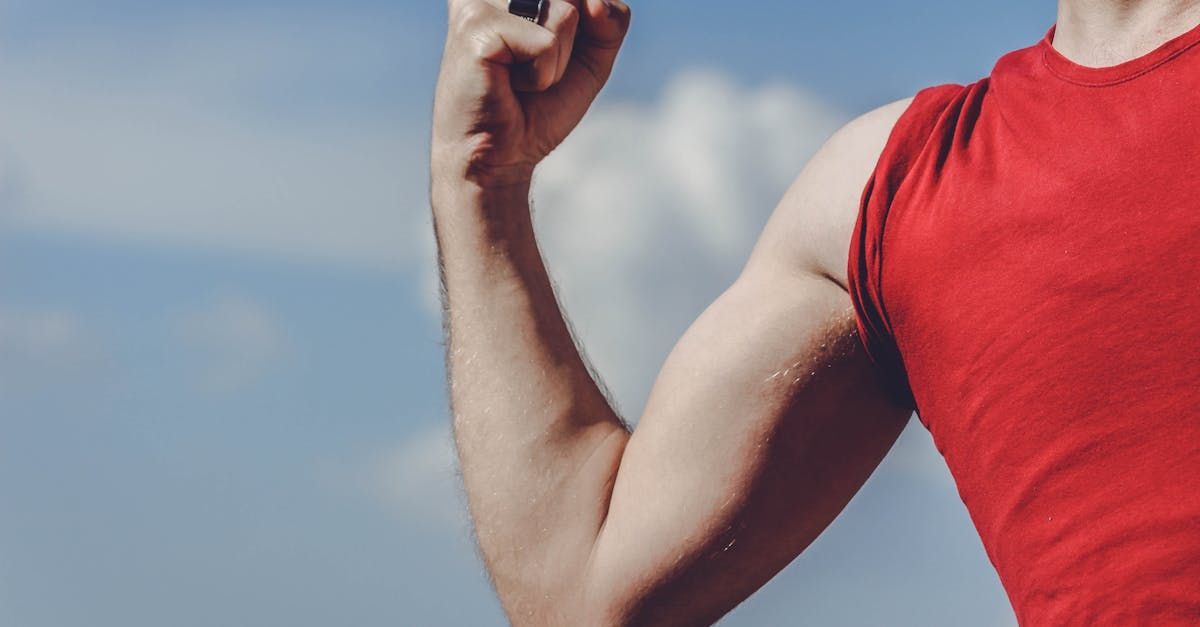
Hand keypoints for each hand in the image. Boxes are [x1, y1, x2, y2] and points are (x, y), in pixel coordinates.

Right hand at [432, 0, 631, 188]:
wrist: (500, 158)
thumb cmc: (537, 108)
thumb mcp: (590, 57)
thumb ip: (609, 20)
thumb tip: (594, 2)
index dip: (589, 24)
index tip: (549, 56)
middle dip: (573, 45)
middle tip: (535, 71)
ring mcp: (479, 1)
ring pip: (566, 13)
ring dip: (557, 61)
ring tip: (522, 79)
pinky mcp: (476, 26)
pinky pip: (547, 44)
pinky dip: (542, 76)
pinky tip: (509, 85)